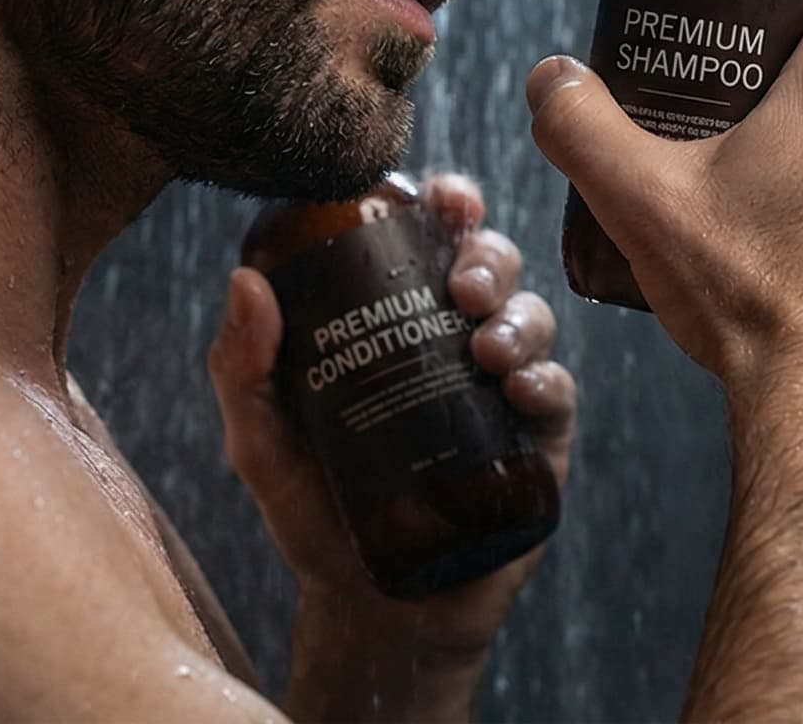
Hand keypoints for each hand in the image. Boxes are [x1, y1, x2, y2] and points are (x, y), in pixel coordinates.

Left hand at [206, 173, 574, 716]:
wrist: (370, 608)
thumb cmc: (313, 513)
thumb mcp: (261, 441)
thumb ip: (242, 368)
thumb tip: (244, 280)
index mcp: (396, 320)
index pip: (428, 241)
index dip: (446, 204)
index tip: (441, 195)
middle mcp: (455, 342)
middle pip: (492, 266)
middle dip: (488, 255)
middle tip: (462, 284)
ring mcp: (501, 392)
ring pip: (532, 320)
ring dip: (518, 316)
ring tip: (486, 347)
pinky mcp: (538, 447)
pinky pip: (559, 394)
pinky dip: (546, 380)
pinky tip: (520, 391)